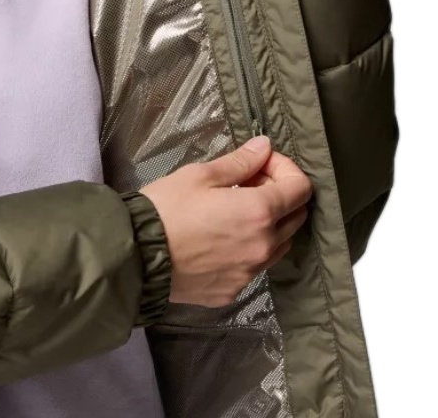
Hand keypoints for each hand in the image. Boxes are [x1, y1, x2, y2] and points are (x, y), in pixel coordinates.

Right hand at [139, 135, 312, 307]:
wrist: (136, 257)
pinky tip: (220, 236)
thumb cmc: (166, 208)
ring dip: (269, 222)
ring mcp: (250, 272)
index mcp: (259, 213)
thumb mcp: (200, 175)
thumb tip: (265, 147)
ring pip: (279, 243)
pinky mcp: (234, 290)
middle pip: (296, 216)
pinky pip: (254, 265)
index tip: (261, 161)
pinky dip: (249, 247)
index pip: (301, 188)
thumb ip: (240, 162)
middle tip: (249, 180)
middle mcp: (264, 247)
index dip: (286, 168)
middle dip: (280, 193)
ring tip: (234, 209)